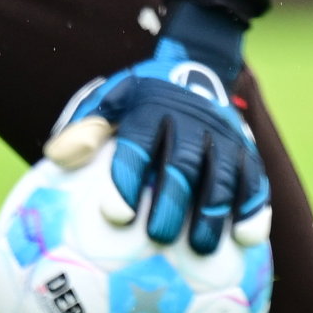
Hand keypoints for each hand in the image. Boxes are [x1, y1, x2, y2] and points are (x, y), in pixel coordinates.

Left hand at [44, 8, 270, 254]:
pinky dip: (255, 208)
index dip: (128, 178)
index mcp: (151, 109)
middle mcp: (191, 121)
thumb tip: (57, 156)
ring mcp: (223, 135)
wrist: (197, 64)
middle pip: (184, 162)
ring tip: (202, 248)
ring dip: (215, 211)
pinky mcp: (247, 149)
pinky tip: (249, 239)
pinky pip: (255, 179)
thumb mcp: (111, 100)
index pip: (139, 143)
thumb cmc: (141, 100)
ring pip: (223, 174)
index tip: (117, 215)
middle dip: (174, 199)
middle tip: (159, 236)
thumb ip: (86, 128)